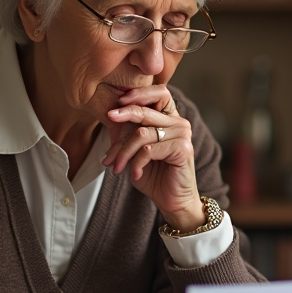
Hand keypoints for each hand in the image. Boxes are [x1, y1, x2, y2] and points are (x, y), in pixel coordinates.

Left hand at [101, 86, 204, 231]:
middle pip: (146, 110)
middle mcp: (179, 123)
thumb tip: (110, 117)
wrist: (171, 200)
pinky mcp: (183, 149)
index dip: (138, 93)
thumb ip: (128, 133)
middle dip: (123, 116)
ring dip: (124, 152)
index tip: (118, 101)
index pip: (159, 92)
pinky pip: (149, 149)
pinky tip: (135, 174)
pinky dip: (136, 162)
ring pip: (142, 133)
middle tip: (109, 119)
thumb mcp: (135, 151)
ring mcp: (182, 134)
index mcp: (170, 118)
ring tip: (117, 166)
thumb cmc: (154, 175)